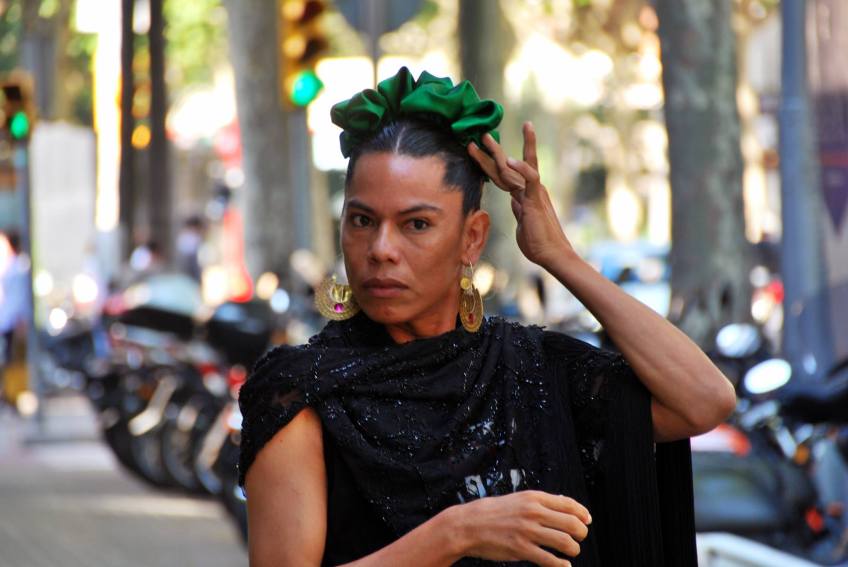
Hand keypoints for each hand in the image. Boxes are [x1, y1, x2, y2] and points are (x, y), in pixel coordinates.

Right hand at [447, 489, 590, 565]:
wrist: (468, 525)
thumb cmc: (492, 512)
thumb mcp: (518, 498)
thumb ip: (540, 501)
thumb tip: (564, 502)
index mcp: (533, 498)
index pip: (568, 504)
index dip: (582, 513)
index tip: (587, 520)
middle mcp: (533, 512)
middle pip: (572, 523)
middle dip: (581, 533)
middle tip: (579, 538)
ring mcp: (527, 531)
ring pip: (565, 542)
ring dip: (573, 549)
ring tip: (571, 552)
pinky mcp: (521, 549)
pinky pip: (550, 560)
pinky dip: (561, 565)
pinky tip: (563, 566)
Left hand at [467, 122, 575, 268]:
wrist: (552, 254)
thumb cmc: (538, 242)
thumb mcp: (522, 222)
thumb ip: (519, 209)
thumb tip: (514, 201)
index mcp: (525, 194)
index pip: (505, 175)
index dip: (492, 163)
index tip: (480, 151)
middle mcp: (530, 189)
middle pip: (508, 166)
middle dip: (494, 150)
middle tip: (483, 134)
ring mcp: (533, 193)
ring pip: (515, 167)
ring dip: (498, 152)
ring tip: (486, 138)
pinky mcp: (536, 200)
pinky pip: (530, 180)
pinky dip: (521, 169)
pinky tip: (509, 160)